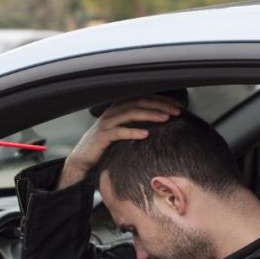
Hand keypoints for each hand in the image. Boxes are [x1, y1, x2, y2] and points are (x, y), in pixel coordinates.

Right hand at [57, 97, 180, 189]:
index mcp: (118, 108)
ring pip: (131, 113)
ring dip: (150, 115)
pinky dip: (133, 131)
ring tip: (165, 118)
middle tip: (176, 111)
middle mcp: (112, 112)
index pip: (142, 98)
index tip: (176, 105)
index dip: (160, 100)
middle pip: (138, 102)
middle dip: (159, 105)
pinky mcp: (102, 136)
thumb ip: (136, 124)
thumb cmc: (105, 146)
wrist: (83, 160)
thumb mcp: (122, 131)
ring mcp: (106, 123)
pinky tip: (145, 134)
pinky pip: (119, 131)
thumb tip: (159, 123)